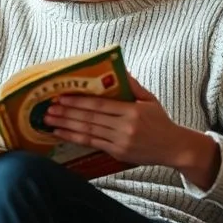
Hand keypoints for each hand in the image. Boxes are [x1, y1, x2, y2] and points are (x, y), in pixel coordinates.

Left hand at [43, 76, 219, 186]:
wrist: (174, 148)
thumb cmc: (160, 121)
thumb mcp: (150, 100)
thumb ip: (133, 86)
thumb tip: (120, 70)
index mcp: (133, 111)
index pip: (100, 105)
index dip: (79, 102)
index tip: (62, 97)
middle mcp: (125, 127)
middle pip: (91, 119)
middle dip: (67, 113)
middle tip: (48, 109)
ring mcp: (120, 141)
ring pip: (89, 132)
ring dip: (66, 126)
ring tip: (49, 122)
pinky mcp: (118, 153)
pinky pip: (93, 144)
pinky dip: (75, 138)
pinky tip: (62, 134)